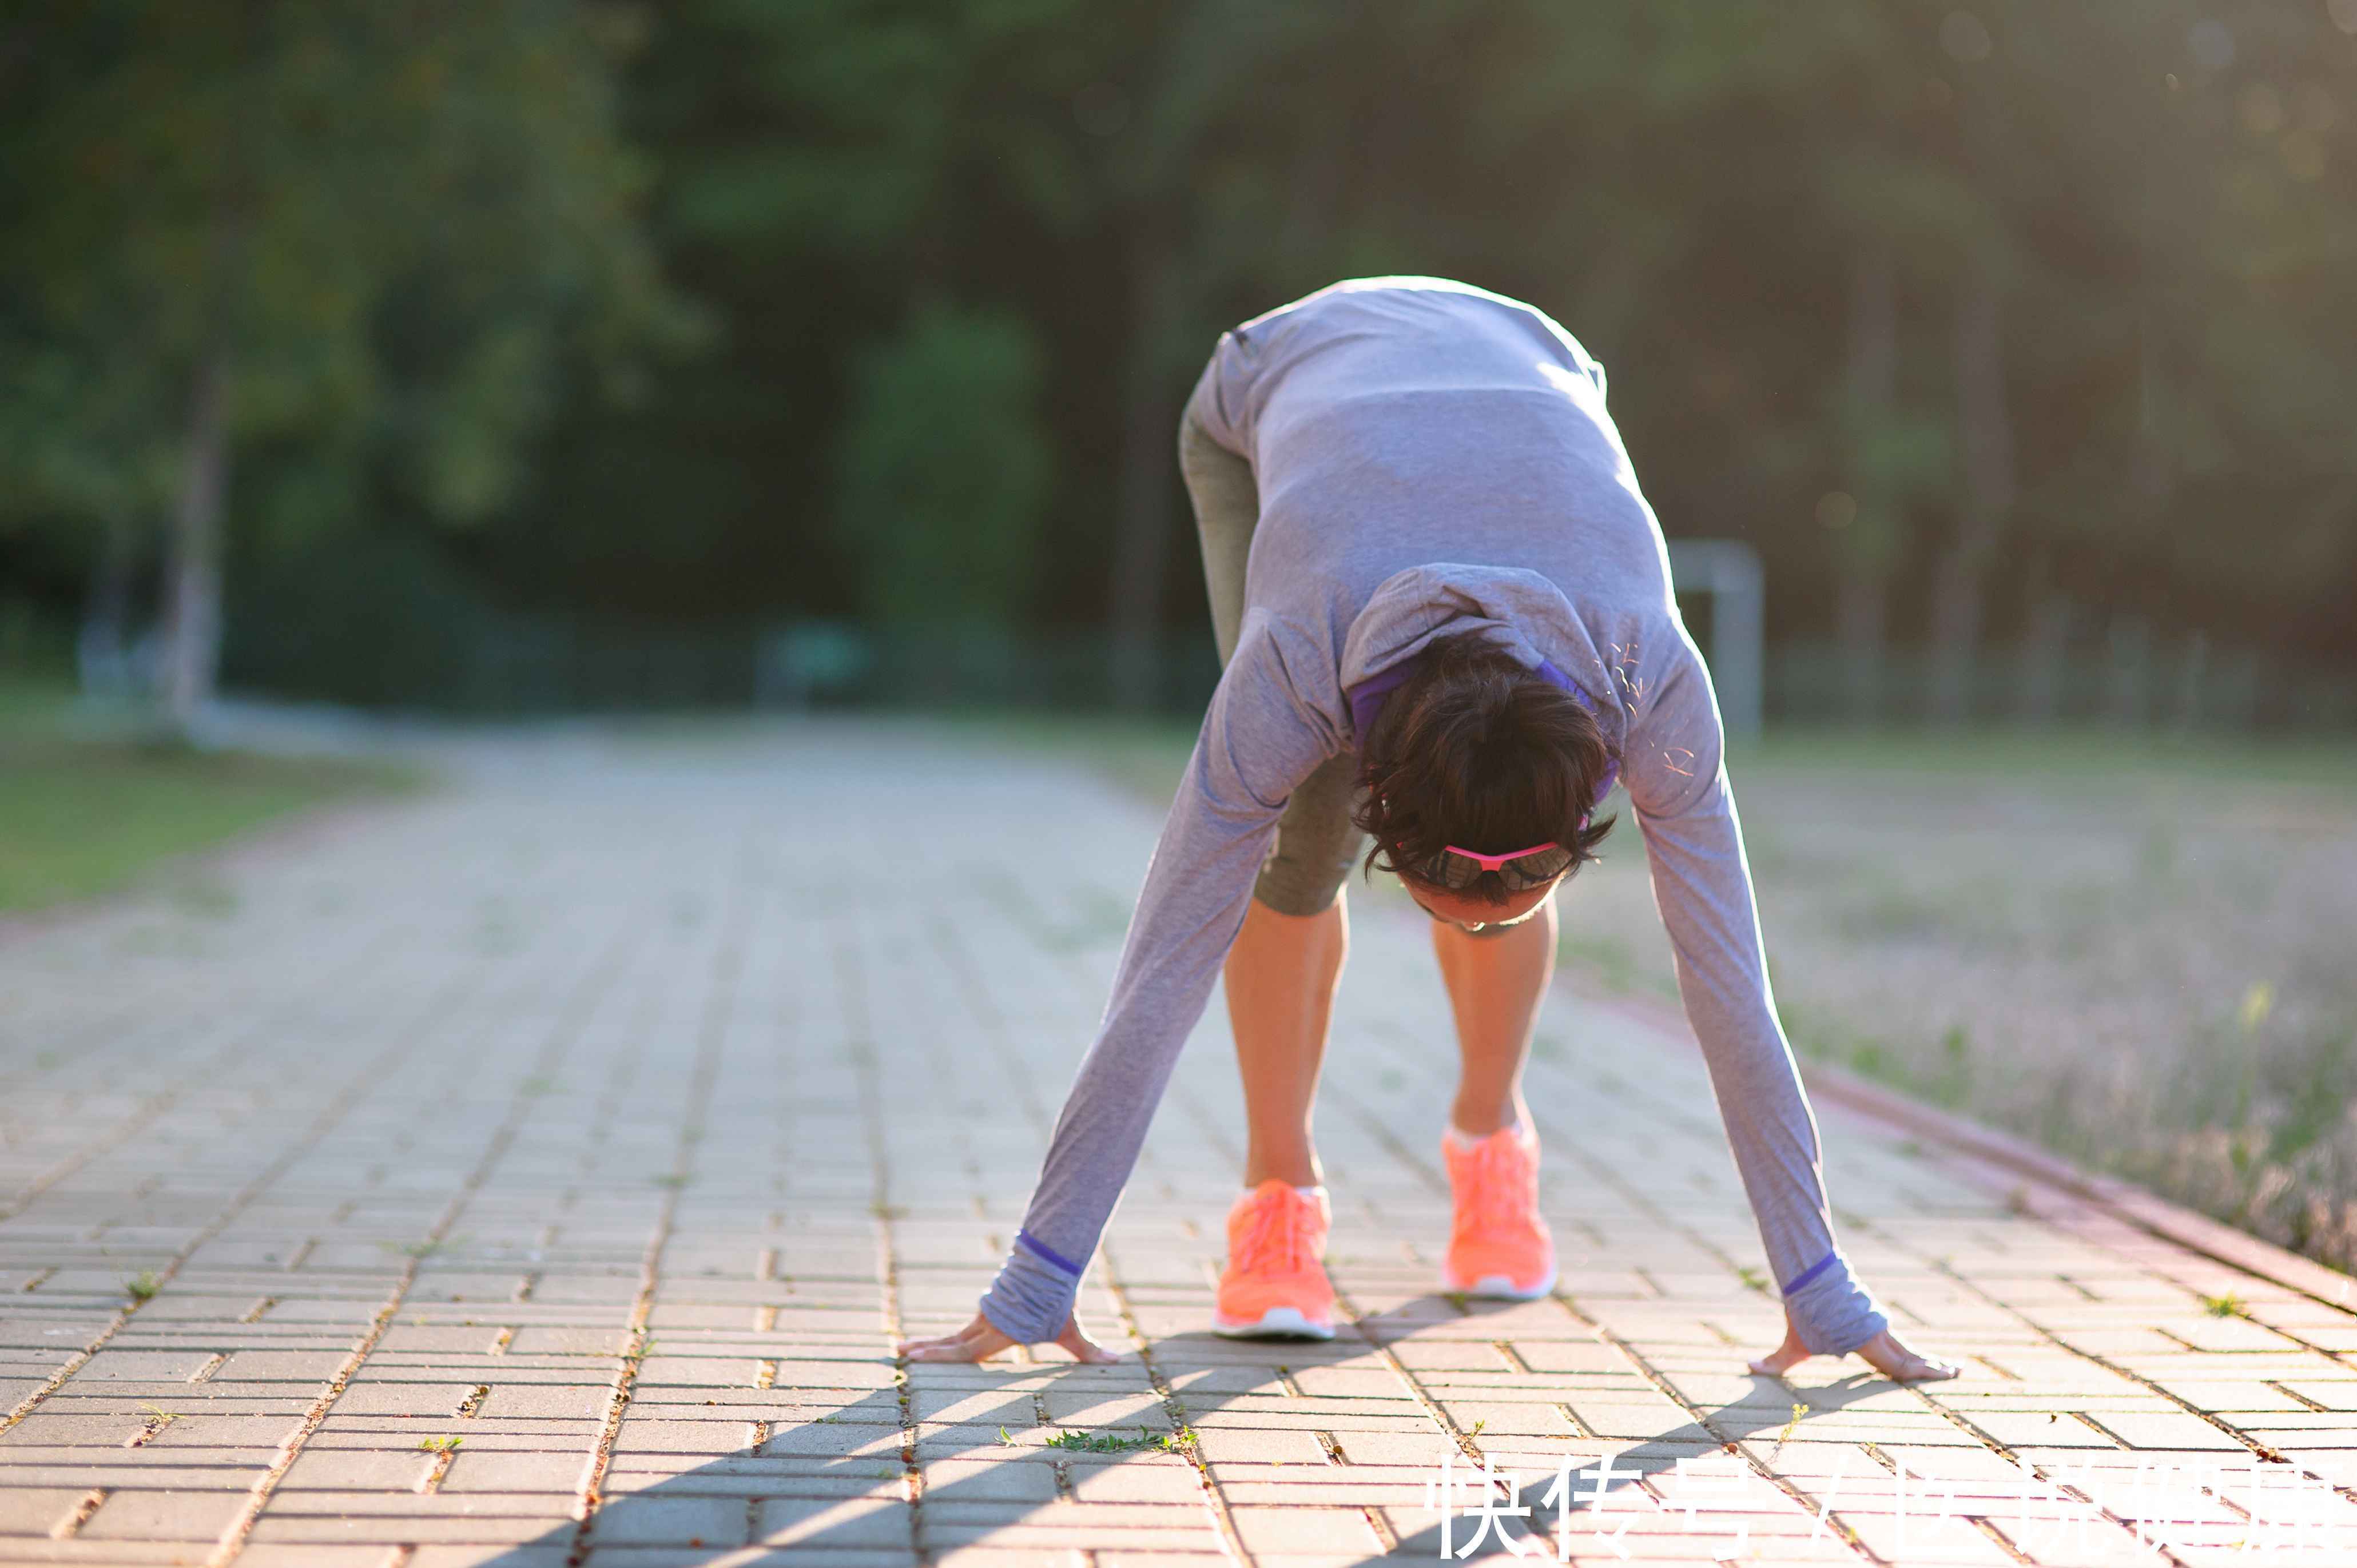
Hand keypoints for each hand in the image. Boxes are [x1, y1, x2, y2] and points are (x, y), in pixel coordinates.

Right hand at [898, 1310, 1119, 1364]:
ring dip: (931, 1343)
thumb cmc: (1060, 1300)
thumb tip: (1118, 1361)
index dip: (941, 1355)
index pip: (966, 1350)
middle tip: (899, 1352)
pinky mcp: (988, 1310)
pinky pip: (965, 1328)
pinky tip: (934, 1344)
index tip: (917, 1358)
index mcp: (1001, 1332)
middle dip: (926, 1349)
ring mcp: (985, 1315)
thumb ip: (1090, 1349)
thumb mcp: (1072, 1329)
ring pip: (954, 1334)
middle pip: (951, 1341)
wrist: (1051, 1264)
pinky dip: (948, 1337)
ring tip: (905, 1348)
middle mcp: (987, 1324)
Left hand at [1748, 1309, 1959, 1383]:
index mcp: (1866, 1344)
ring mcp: (1877, 1325)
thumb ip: (1774, 1361)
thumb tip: (1747, 1368)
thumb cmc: (1803, 1311)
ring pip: (1908, 1345)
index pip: (1899, 1364)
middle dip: (1934, 1366)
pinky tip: (1920, 1354)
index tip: (1942, 1375)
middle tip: (1958, 1372)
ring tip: (1952, 1366)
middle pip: (1911, 1355)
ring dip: (1927, 1357)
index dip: (1920, 1371)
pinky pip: (1897, 1338)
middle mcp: (1878, 1335)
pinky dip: (1912, 1348)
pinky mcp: (1873, 1319)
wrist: (1809, 1275)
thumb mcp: (1791, 1341)